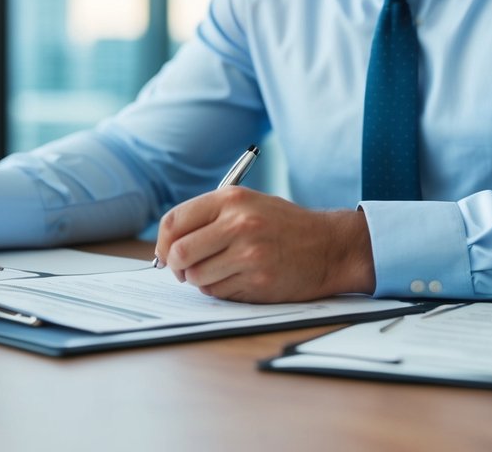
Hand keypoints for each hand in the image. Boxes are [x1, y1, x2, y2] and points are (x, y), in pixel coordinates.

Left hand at [153, 187, 375, 302]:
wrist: (328, 245)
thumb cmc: (283, 225)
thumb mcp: (247, 203)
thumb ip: (209, 217)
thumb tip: (166, 244)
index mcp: (231, 199)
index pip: (174, 221)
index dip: (162, 242)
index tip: (164, 252)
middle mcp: (238, 223)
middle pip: (179, 252)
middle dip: (176, 266)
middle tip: (183, 270)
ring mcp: (249, 254)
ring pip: (196, 276)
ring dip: (200, 279)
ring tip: (220, 270)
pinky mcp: (258, 280)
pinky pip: (218, 292)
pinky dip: (220, 290)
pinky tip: (239, 278)